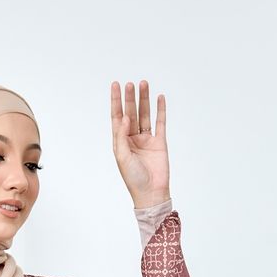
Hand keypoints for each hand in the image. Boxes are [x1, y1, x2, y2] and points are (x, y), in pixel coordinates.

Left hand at [111, 80, 169, 206]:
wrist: (151, 192)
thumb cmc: (133, 178)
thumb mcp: (122, 157)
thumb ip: (121, 136)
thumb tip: (123, 118)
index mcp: (120, 141)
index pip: (117, 116)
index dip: (116, 101)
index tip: (116, 85)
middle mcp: (132, 138)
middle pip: (131, 112)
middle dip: (130, 98)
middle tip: (131, 84)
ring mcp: (146, 139)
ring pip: (145, 115)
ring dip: (144, 100)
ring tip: (144, 84)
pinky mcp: (160, 142)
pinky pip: (160, 123)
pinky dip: (160, 110)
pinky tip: (159, 98)